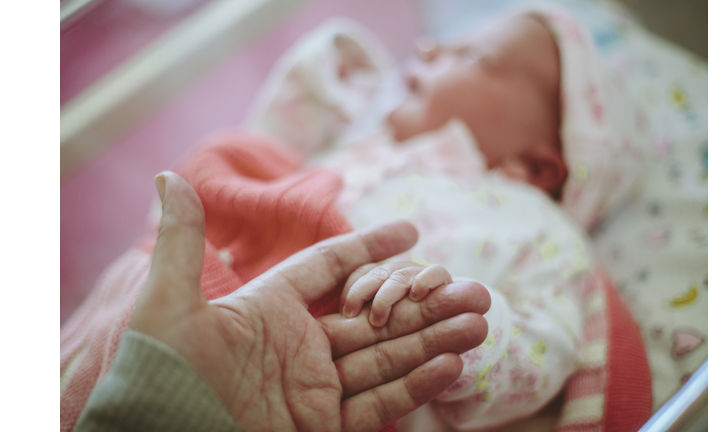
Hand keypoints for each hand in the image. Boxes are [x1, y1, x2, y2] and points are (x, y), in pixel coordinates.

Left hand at [130, 172, 489, 431]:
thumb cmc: (159, 374)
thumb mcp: (168, 304)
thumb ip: (182, 241)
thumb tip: (168, 174)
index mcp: (271, 308)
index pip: (332, 268)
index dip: (370, 247)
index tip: (411, 230)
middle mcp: (300, 344)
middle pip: (375, 315)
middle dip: (424, 303)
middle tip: (473, 289)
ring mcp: (314, 387)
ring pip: (387, 357)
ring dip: (433, 341)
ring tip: (479, 324)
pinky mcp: (321, 427)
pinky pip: (377, 404)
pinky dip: (414, 387)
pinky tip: (451, 365)